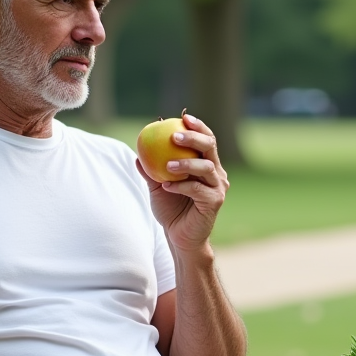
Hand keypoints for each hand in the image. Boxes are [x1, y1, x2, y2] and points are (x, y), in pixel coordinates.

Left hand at [136, 113, 229, 252]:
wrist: (179, 238)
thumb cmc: (170, 210)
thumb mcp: (157, 187)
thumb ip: (151, 170)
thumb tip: (137, 152)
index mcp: (206, 165)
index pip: (207, 140)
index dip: (198, 127)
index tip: (183, 118)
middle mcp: (216, 174)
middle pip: (210, 148)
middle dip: (194, 138)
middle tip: (174, 136)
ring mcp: (218, 188)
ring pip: (206, 168)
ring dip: (185, 163)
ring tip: (167, 165)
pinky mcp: (215, 202)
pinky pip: (198, 189)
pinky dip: (181, 186)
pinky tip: (166, 186)